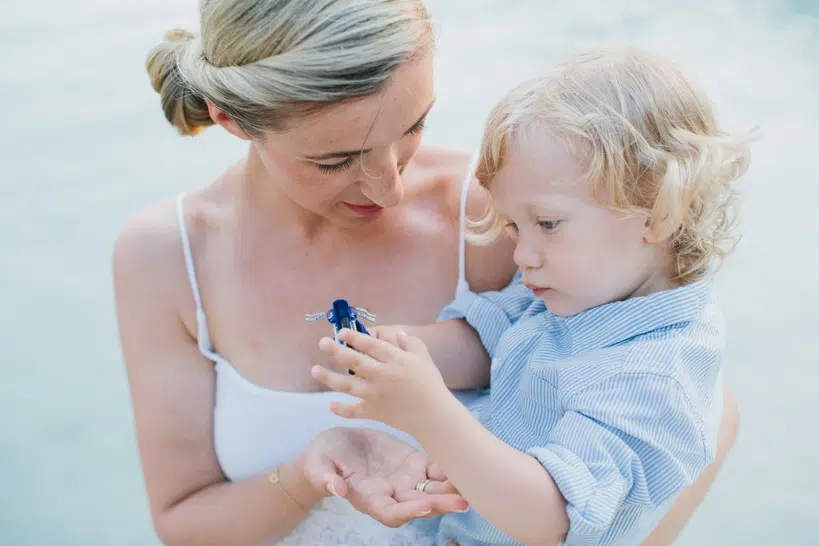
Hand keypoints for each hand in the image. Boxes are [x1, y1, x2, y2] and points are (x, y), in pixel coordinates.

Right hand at [303, 426, 467, 526]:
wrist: (333, 447)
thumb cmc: (321, 460)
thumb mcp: (319, 466)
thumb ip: (326, 479)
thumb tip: (337, 489)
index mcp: (369, 499)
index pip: (392, 513)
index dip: (409, 511)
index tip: (424, 505)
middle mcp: (391, 494)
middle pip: (420, 505)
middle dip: (441, 505)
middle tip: (462, 502)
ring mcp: (404, 480)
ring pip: (432, 489)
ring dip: (451, 489)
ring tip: (471, 482)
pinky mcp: (412, 463)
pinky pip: (434, 470)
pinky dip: (448, 469)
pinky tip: (464, 462)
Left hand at [311, 328, 453, 433]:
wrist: (434, 416)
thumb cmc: (430, 384)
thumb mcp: (423, 358)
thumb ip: (410, 343)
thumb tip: (395, 334)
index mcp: (396, 361)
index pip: (372, 346)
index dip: (355, 337)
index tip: (342, 331)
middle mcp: (383, 377)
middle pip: (355, 362)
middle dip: (336, 351)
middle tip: (322, 342)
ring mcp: (377, 396)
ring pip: (347, 386)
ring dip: (329, 378)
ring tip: (314, 370)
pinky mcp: (374, 412)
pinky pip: (353, 411)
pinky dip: (341, 409)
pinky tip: (330, 404)